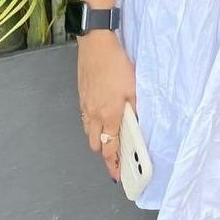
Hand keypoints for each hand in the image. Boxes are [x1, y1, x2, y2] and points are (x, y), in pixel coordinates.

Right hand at [76, 30, 136, 180]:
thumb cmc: (116, 64)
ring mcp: (85, 106)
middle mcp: (94, 114)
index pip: (110, 148)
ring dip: (98, 137)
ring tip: (110, 134)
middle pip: (96, 145)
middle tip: (116, 152)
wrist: (95, 44)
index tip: (118, 174)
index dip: (114, 164)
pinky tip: (101, 115)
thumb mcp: (134, 87)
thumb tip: (137, 124)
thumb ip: (135, 109)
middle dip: (105, 152)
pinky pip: (84, 118)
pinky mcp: (81, 97)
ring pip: (88, 133)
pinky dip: (92, 124)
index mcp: (109, 115)